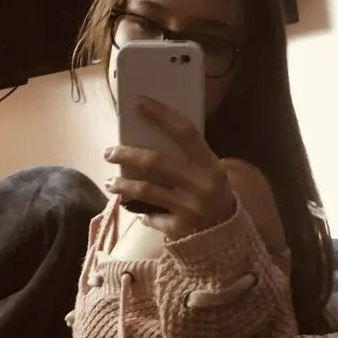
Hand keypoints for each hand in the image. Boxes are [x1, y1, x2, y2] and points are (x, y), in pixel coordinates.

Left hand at [103, 97, 235, 239]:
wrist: (228, 234)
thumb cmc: (213, 195)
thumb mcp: (209, 173)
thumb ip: (187, 159)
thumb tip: (147, 140)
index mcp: (209, 164)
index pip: (185, 132)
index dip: (162, 115)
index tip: (139, 103)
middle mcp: (201, 184)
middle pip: (155, 161)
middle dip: (126, 155)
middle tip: (109, 153)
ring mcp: (189, 207)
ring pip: (145, 190)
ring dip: (122, 185)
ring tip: (110, 183)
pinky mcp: (178, 227)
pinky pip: (151, 216)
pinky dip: (141, 212)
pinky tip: (135, 208)